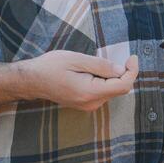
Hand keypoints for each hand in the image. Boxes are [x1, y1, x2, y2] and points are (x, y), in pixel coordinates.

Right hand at [17, 51, 138, 110]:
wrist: (31, 81)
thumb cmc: (50, 67)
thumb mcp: (76, 59)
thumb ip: (101, 65)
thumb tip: (121, 70)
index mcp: (90, 92)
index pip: (123, 86)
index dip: (132, 71)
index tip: (132, 57)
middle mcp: (91, 103)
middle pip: (119, 89)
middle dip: (121, 72)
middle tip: (113, 56)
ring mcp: (88, 106)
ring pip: (111, 90)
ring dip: (110, 76)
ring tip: (91, 64)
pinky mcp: (85, 104)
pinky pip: (102, 92)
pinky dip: (103, 81)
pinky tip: (89, 72)